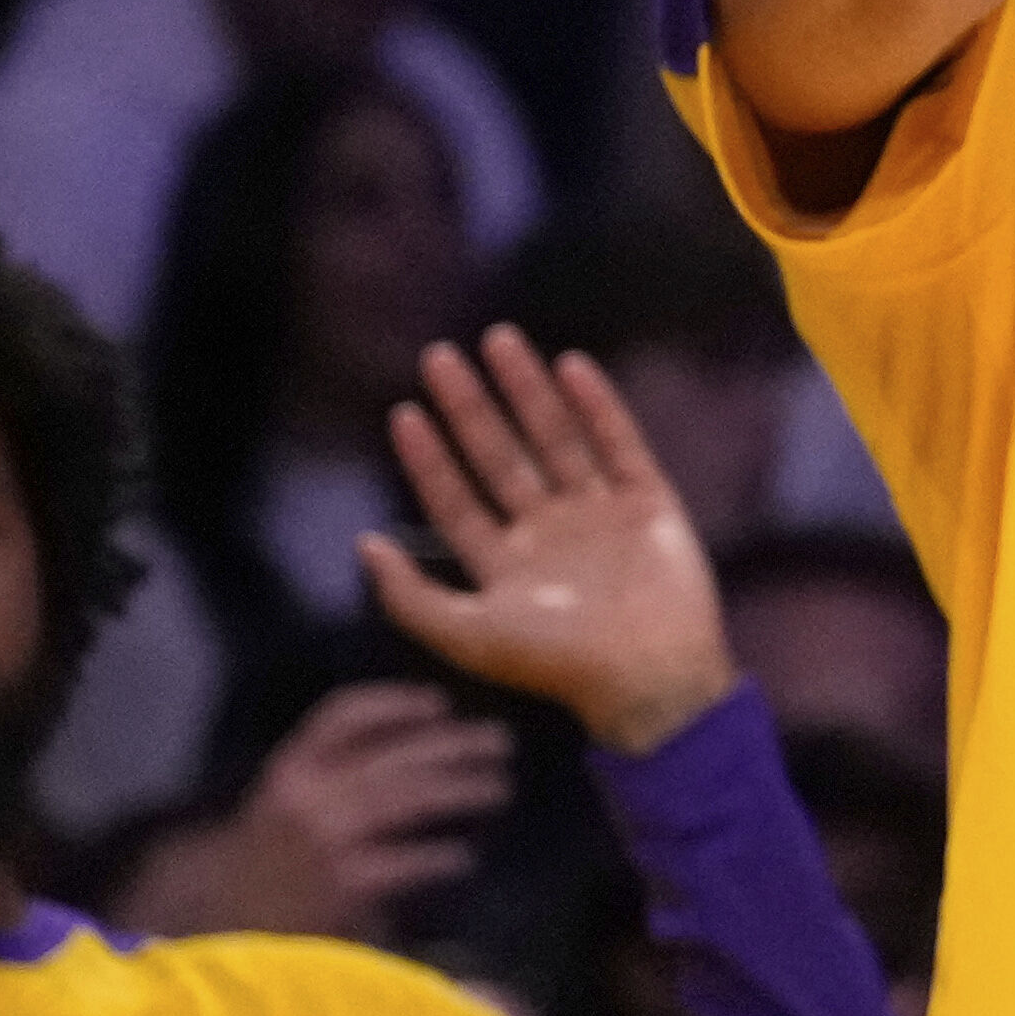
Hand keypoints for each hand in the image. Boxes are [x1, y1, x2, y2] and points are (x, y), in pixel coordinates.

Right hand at [125, 679, 512, 937]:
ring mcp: (327, 839)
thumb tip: (424, 754)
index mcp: (289, 770)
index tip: (438, 703)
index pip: (342, 716)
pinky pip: (411, 861)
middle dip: (454, 743)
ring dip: (463, 789)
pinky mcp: (346, 885)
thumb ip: (337, 779)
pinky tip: (463, 858)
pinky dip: (443, 856)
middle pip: (394, 755)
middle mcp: (307, 796)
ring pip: (409, 798)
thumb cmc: (266, 868)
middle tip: (499, 741)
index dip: (395, 703)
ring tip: (500, 788)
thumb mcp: (288, 808)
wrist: (217, 930)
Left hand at [354, 331, 735, 753]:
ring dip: (526, 389)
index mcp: (505, 565)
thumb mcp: (465, 634)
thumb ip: (407, 595)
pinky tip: (569, 365)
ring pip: (555, 437)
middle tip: (439, 355)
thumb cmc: (555, 665)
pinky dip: (597, 404)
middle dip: (469, 406)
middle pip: (499, 455)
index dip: (427, 457)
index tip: (403, 411)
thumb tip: (364, 540)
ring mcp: (599, 514)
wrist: (649, 676)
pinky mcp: (649, 503)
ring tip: (499, 339)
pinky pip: (619, 442)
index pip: (454, 498)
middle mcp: (548, 532)